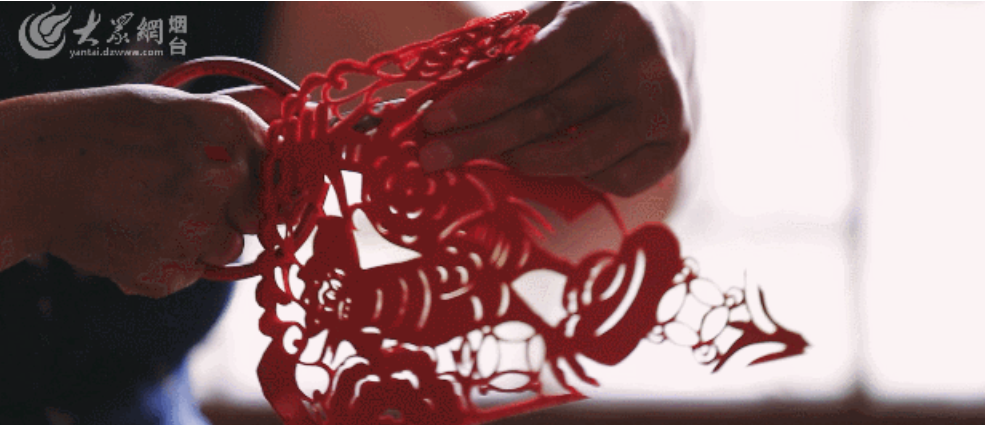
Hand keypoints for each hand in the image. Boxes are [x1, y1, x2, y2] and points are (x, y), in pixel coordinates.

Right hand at [15, 85, 266, 296]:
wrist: (29, 174)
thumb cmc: (99, 132)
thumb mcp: (165, 106)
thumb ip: (228, 115)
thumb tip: (282, 111)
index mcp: (222, 127)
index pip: (276, 161)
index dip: (262, 174)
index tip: (244, 178)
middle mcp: (217, 178)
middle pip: (258, 211)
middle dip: (233, 210)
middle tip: (186, 196)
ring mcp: (193, 229)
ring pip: (229, 248)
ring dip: (202, 238)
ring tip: (153, 214)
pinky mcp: (167, 272)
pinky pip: (191, 273)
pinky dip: (168, 262)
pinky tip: (135, 234)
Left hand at [418, 2, 692, 196]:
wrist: (674, 22)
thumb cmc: (595, 19)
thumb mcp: (554, 12)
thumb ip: (507, 53)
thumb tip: (441, 100)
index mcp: (610, 20)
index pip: (534, 72)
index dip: (480, 102)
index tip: (434, 122)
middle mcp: (645, 65)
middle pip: (549, 118)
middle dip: (482, 140)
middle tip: (434, 156)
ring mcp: (666, 109)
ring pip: (578, 158)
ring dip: (522, 161)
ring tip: (490, 154)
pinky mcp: (677, 144)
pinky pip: (614, 180)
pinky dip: (577, 175)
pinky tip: (557, 156)